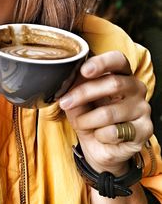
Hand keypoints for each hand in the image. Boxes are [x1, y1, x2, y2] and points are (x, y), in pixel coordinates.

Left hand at [59, 51, 152, 175]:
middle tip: (65, 102)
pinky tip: (101, 136)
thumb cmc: (90, 119)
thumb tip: (66, 81)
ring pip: (109, 112)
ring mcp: (142, 108)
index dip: (101, 63)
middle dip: (83, 93)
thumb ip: (75, 90)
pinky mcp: (144, 129)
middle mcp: (135, 88)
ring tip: (81, 124)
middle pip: (113, 84)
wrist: (100, 148)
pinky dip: (99, 135)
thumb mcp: (78, 103)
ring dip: (87, 120)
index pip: (117, 60)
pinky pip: (115, 132)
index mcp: (120, 75)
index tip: (84, 70)